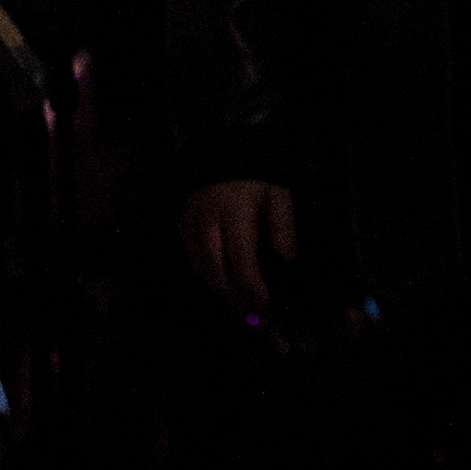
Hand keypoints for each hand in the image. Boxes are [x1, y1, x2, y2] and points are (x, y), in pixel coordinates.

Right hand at [179, 178, 296, 313]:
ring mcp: (191, 219)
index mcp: (234, 208)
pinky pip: (190, 256)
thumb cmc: (258, 177)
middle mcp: (207, 216)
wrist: (228, 150)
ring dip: (218, 291)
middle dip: (231, 296)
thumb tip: (287, 257)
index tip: (264, 302)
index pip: (239, 253)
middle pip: (213, 265)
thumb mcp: (280, 192)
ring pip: (198, 264)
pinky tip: (222, 290)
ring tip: (239, 312)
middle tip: (251, 319)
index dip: (250, 282)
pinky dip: (206, 277)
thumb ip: (283, 224)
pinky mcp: (183, 222)